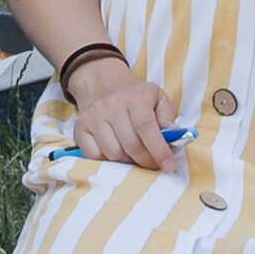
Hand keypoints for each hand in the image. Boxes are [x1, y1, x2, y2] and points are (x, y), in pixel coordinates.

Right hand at [54, 53, 184, 177]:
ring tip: (134, 155)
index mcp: (134, 97)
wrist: (106, 88)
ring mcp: (93, 117)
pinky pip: (94, 155)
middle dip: (146, 161)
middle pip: (130, 144)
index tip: (169, 166)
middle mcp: (111, 106)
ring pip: (113, 153)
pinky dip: (107, 160)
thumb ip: (168, 118)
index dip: (159, 149)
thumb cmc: (137, 99)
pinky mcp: (80, 128)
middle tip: (154, 164)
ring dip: (127, 161)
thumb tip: (174, 136)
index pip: (146, 126)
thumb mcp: (158, 99)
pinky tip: (117, 152)